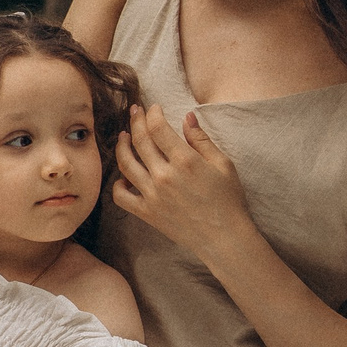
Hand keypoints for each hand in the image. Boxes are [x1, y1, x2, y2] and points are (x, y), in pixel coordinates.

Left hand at [114, 103, 252, 262]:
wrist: (224, 238)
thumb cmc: (228, 200)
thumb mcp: (223, 164)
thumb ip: (201, 140)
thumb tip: (187, 117)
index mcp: (185, 161)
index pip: (158, 128)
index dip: (153, 113)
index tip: (154, 108)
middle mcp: (164, 176)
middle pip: (140, 140)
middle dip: (135, 121)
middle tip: (135, 111)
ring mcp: (152, 195)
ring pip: (125, 164)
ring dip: (121, 146)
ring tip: (124, 136)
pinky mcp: (146, 213)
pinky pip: (121, 196)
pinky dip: (118, 183)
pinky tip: (125, 175)